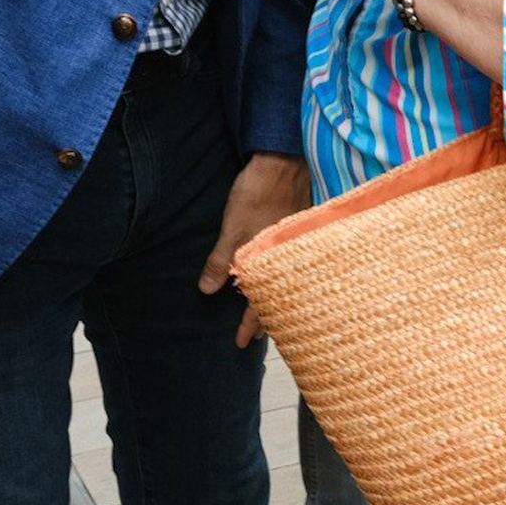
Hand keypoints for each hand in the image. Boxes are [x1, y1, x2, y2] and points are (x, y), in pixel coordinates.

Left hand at [199, 154, 311, 347]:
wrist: (283, 161)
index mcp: (272, 262)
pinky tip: (278, 278)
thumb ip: (220, 261)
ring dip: (276, 298)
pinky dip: (283, 278)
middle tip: (255, 336)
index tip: (240, 343)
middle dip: (265, 317)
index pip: (260, 303)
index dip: (248, 324)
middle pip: (279, 297)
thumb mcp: (233, 228)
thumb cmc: (257, 194)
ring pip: (287, 282)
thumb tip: (206, 290)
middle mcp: (288, 259)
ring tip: (267, 314)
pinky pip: (291, 266)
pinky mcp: (299, 232)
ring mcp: (296, 246)